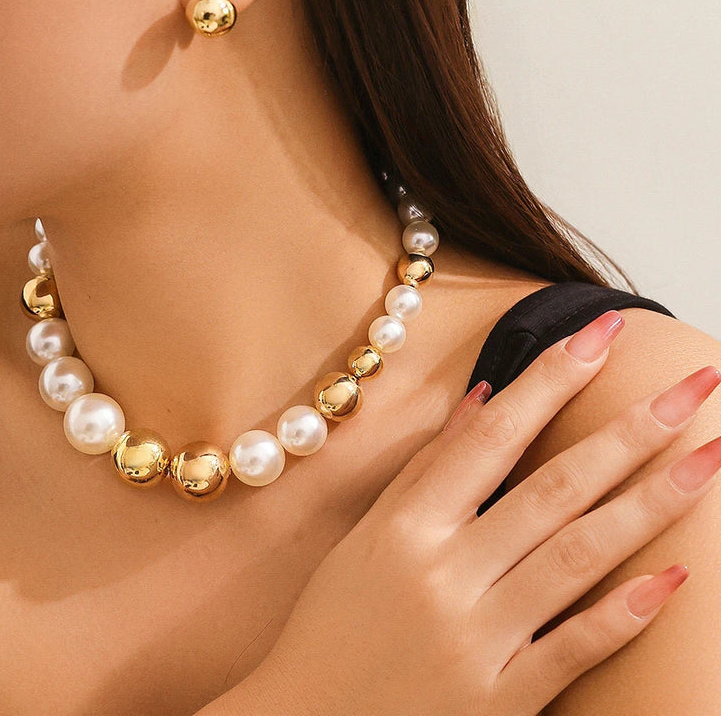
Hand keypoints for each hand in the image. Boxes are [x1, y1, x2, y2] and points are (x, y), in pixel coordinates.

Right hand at [253, 311, 720, 715]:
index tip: (600, 334)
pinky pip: (574, 649)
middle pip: (552, 487)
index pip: (492, 435)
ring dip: (649, 504)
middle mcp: (444, 573)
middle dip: (629, 431)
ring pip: (577, 557)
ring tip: (707, 459)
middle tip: (694, 385)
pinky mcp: (501, 700)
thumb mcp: (365, 537)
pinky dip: (623, 613)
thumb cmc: (331, 624)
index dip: (550, 379)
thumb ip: (426, 470)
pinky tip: (675, 577)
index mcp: (405, 526)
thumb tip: (484, 403)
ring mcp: (477, 638)